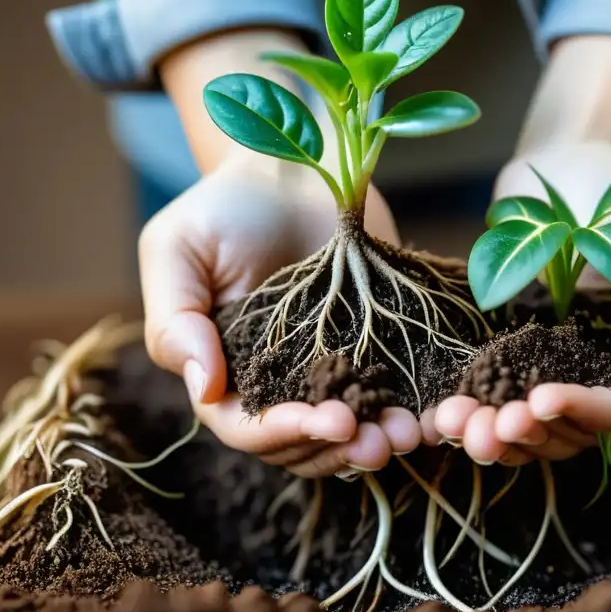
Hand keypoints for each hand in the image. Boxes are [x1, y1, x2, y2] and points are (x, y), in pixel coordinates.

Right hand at [138, 157, 421, 476]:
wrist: (293, 163)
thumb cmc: (223, 206)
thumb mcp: (177, 252)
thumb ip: (176, 321)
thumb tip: (203, 388)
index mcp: (224, 373)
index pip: (247, 427)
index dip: (282, 434)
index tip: (324, 422)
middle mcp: (277, 384)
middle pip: (301, 444)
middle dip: (337, 448)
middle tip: (376, 441)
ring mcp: (330, 368)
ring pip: (349, 431)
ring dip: (377, 442)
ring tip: (408, 433)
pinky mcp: (376, 347)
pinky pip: (394, 393)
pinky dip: (412, 410)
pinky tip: (435, 413)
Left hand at [427, 140, 610, 464]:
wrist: (562, 159)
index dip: (587, 412)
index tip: (542, 399)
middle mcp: (592, 365)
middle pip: (568, 428)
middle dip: (529, 435)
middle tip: (488, 427)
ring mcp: (543, 359)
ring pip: (523, 423)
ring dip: (492, 435)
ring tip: (455, 425)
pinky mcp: (500, 344)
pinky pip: (485, 391)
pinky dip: (466, 409)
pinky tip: (439, 413)